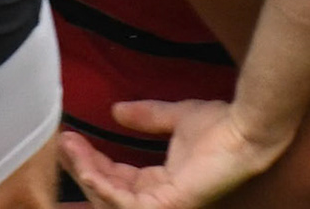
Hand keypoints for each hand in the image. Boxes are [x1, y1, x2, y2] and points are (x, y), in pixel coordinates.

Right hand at [61, 100, 288, 208]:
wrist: (245, 127)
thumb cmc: (222, 126)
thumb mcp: (175, 118)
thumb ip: (148, 116)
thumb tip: (117, 110)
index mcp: (162, 184)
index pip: (118, 180)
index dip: (93, 162)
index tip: (73, 139)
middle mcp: (160, 200)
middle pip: (109, 192)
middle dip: (82, 168)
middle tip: (64, 143)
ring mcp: (163, 206)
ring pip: (111, 199)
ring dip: (86, 174)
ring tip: (70, 148)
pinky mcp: (167, 206)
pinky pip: (124, 202)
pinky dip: (102, 184)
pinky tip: (88, 164)